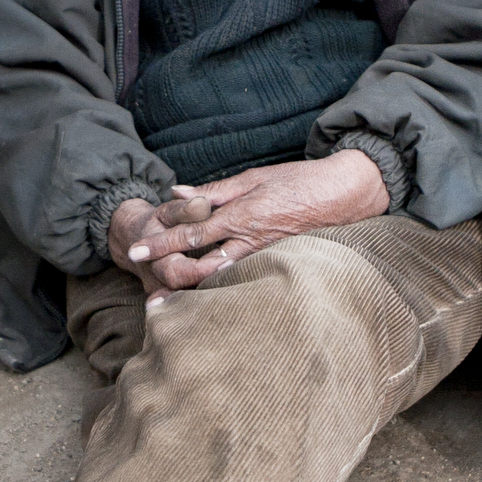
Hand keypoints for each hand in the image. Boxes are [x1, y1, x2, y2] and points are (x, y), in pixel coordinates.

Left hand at [109, 152, 389, 302]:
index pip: (192, 232)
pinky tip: (208, 302)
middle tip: (149, 296)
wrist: (345, 194)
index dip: (162, 243)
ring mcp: (264, 256)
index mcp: (241, 214)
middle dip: (174, 278)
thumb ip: (214, 191)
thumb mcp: (253, 178)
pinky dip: (224, 290)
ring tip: (171, 304)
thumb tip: (177, 192)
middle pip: (202, 265)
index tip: (136, 252)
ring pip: (222, 278)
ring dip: (195, 291)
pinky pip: (245, 280)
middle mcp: (249, 240)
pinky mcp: (278, 264)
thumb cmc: (299, 181)